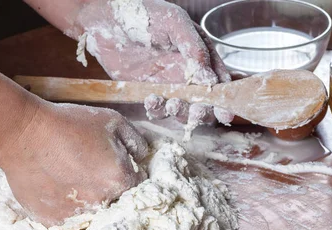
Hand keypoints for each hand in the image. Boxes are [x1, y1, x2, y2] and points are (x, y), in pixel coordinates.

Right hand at [1, 101, 148, 225]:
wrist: (22, 134)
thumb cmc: (68, 124)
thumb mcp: (111, 120)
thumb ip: (136, 141)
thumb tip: (141, 159)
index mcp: (121, 180)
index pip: (137, 185)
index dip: (125, 173)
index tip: (110, 165)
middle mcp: (103, 203)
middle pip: (116, 203)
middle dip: (108, 189)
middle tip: (88, 171)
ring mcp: (78, 216)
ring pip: (92, 215)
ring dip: (87, 201)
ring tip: (70, 180)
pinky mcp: (54, 222)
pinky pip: (68, 221)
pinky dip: (66, 209)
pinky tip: (56, 189)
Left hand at [74, 0, 232, 125]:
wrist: (106, 22)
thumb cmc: (143, 15)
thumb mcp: (174, 23)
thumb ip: (194, 48)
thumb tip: (210, 78)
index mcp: (200, 53)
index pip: (218, 78)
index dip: (223, 96)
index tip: (224, 110)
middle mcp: (187, 72)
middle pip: (204, 100)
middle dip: (204, 110)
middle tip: (196, 112)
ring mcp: (168, 84)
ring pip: (183, 109)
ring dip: (181, 112)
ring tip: (171, 104)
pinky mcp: (150, 92)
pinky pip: (159, 109)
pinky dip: (158, 109)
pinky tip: (151, 100)